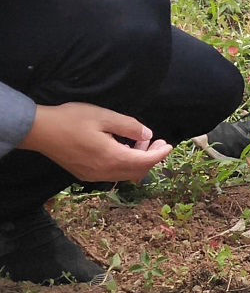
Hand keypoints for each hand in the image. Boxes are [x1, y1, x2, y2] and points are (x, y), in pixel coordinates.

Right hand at [20, 103, 171, 181]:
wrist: (39, 131)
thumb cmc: (71, 119)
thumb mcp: (104, 116)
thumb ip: (129, 126)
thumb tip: (148, 135)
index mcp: (112, 158)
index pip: (145, 162)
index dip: (160, 154)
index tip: (168, 145)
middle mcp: (105, 172)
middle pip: (138, 171)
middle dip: (151, 158)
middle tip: (157, 141)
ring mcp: (94, 176)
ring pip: (125, 174)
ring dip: (137, 161)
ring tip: (139, 141)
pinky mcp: (85, 174)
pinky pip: (113, 174)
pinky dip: (124, 164)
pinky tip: (121, 148)